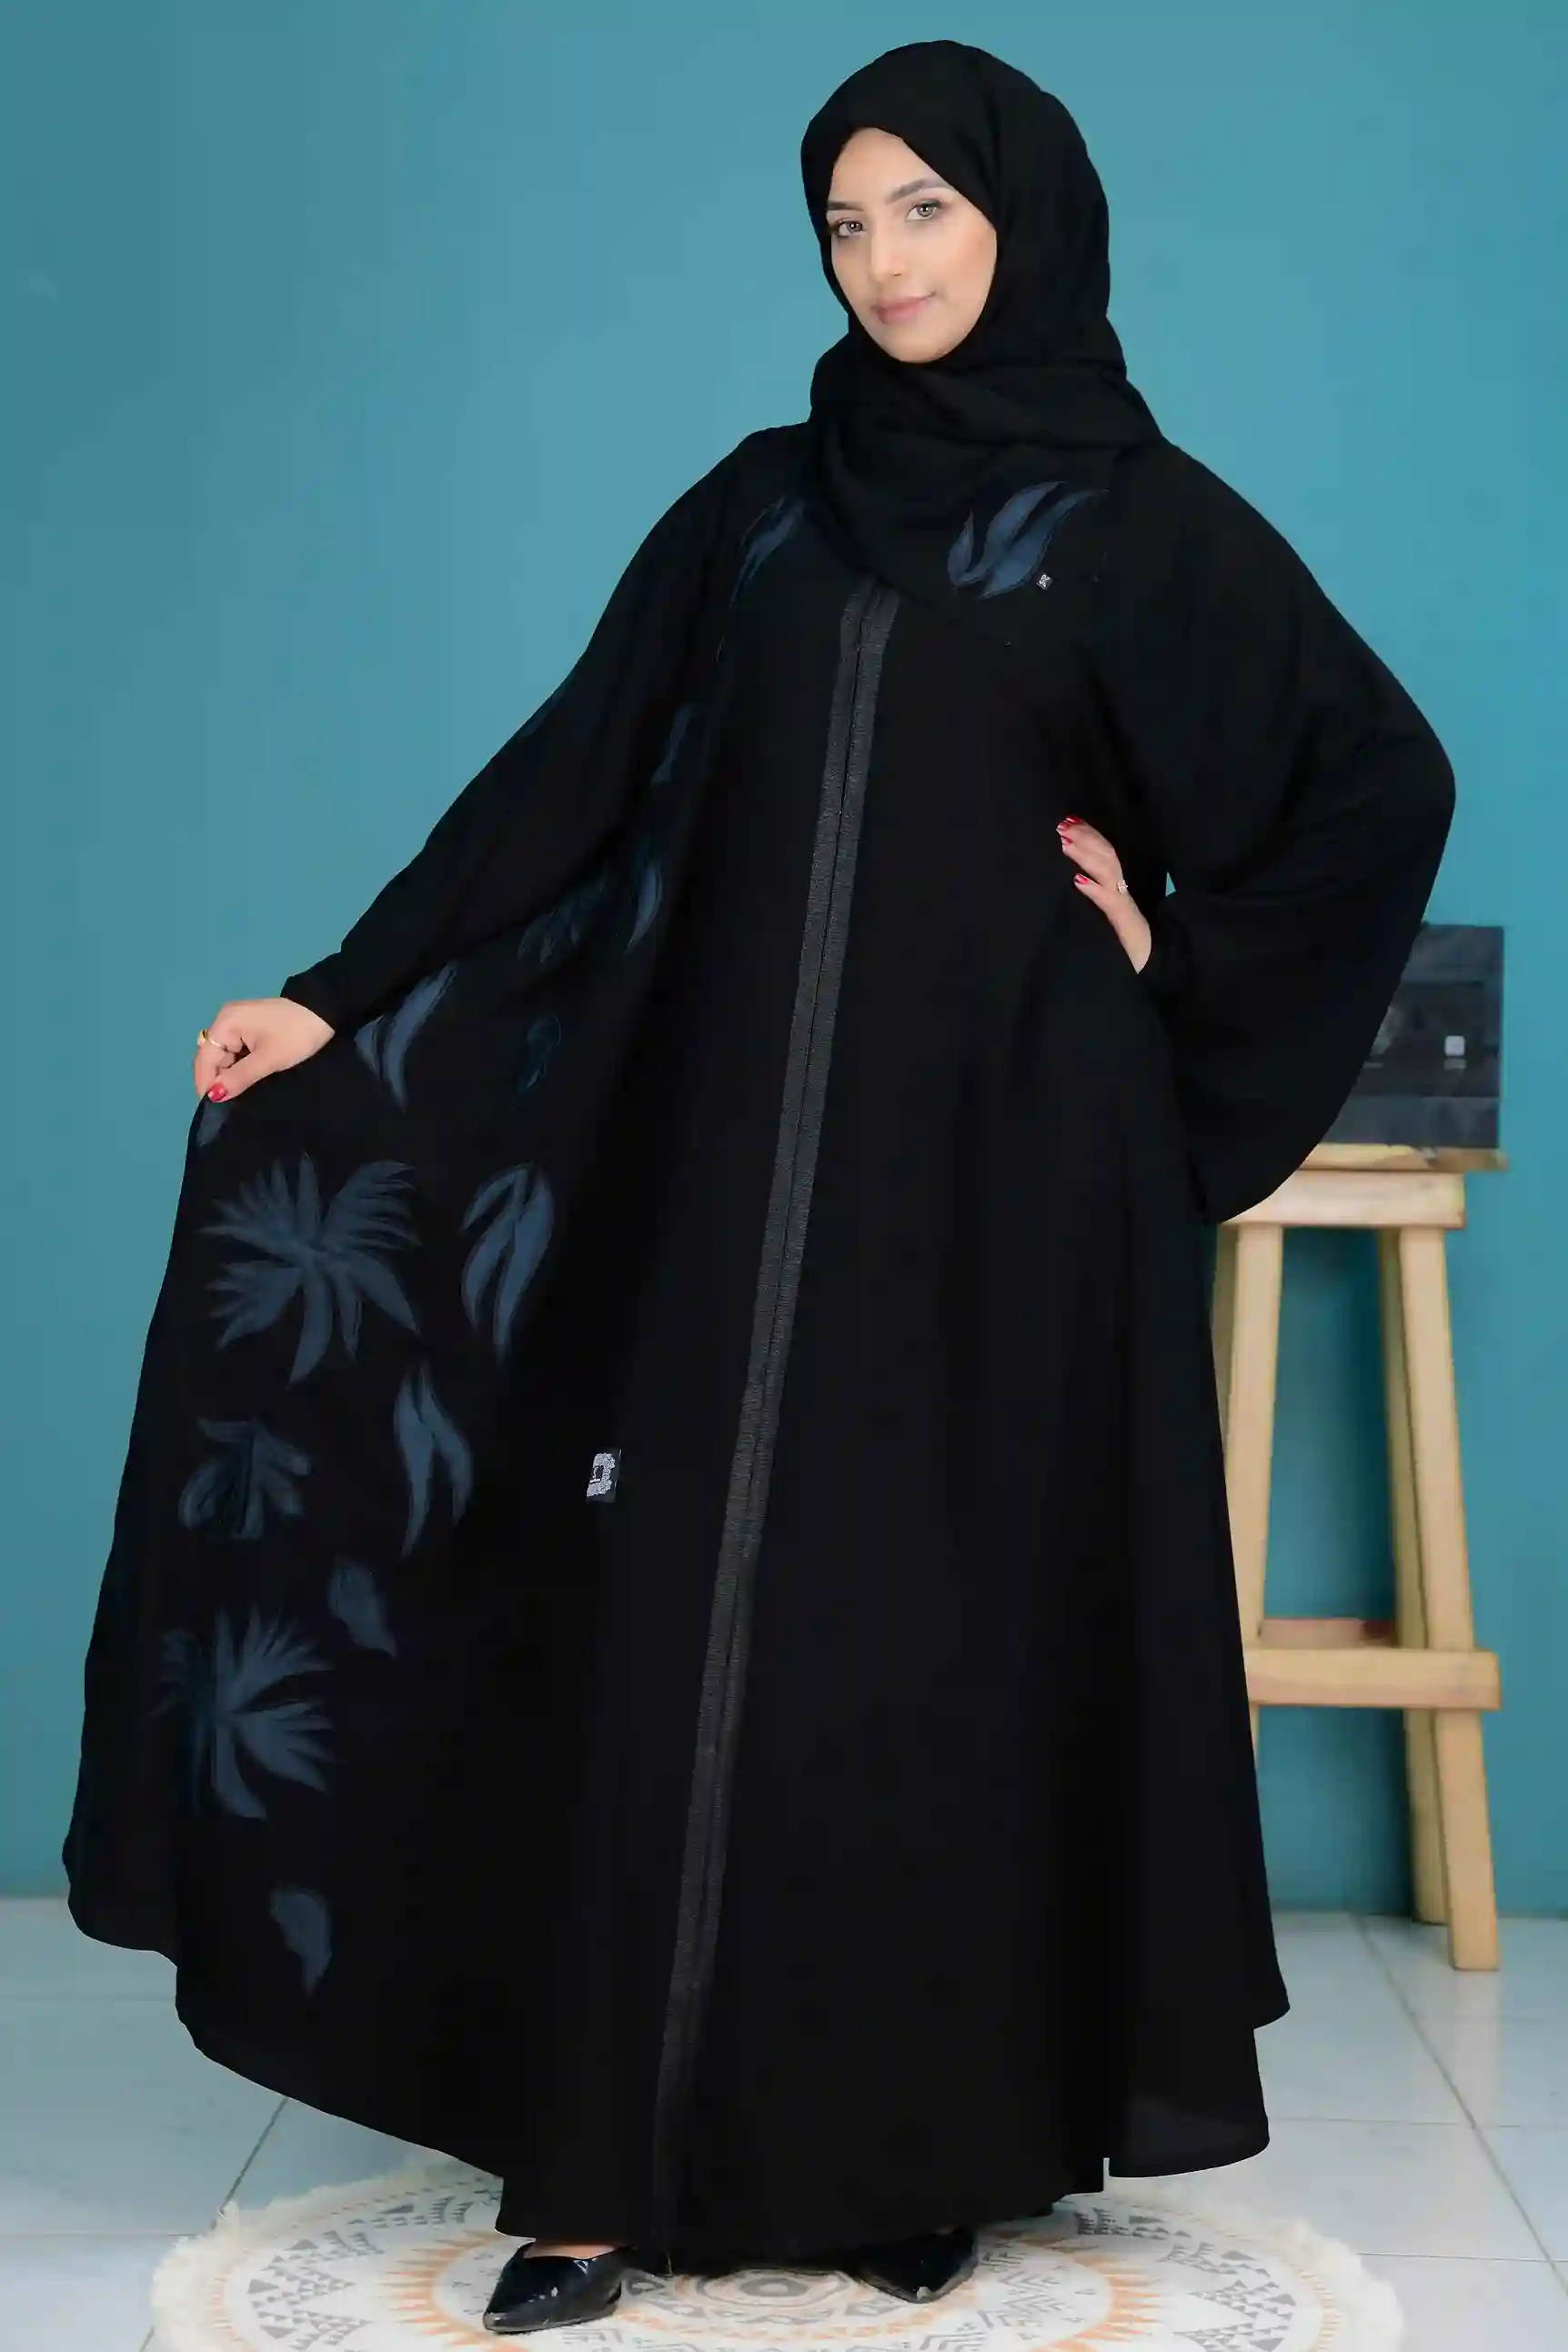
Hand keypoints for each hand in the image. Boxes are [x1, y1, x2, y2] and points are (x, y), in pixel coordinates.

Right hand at [193, 997, 335, 1101]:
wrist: (325, 1011)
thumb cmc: (296, 1035)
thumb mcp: (268, 1060)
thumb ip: (238, 1078)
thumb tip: (213, 1096)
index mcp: (225, 1023)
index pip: (205, 1059)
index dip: (206, 1084)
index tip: (214, 1109)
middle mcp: (224, 1019)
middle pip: (211, 1057)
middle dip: (217, 1080)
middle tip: (228, 1105)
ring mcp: (236, 1021)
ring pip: (223, 1055)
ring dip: (228, 1075)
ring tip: (236, 1096)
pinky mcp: (249, 1026)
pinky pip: (235, 1049)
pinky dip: (238, 1065)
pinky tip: (245, 1080)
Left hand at [1057, 815, 1151, 972]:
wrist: (1151, 968)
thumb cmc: (1125, 948)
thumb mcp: (1108, 920)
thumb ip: (1097, 899)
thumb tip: (1074, 878)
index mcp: (1118, 889)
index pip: (1105, 854)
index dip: (1091, 835)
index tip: (1071, 820)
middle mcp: (1122, 893)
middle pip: (1107, 856)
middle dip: (1086, 838)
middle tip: (1063, 824)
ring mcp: (1124, 909)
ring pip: (1108, 874)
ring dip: (1087, 856)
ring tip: (1065, 844)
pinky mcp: (1125, 926)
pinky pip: (1111, 905)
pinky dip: (1095, 891)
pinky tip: (1078, 881)